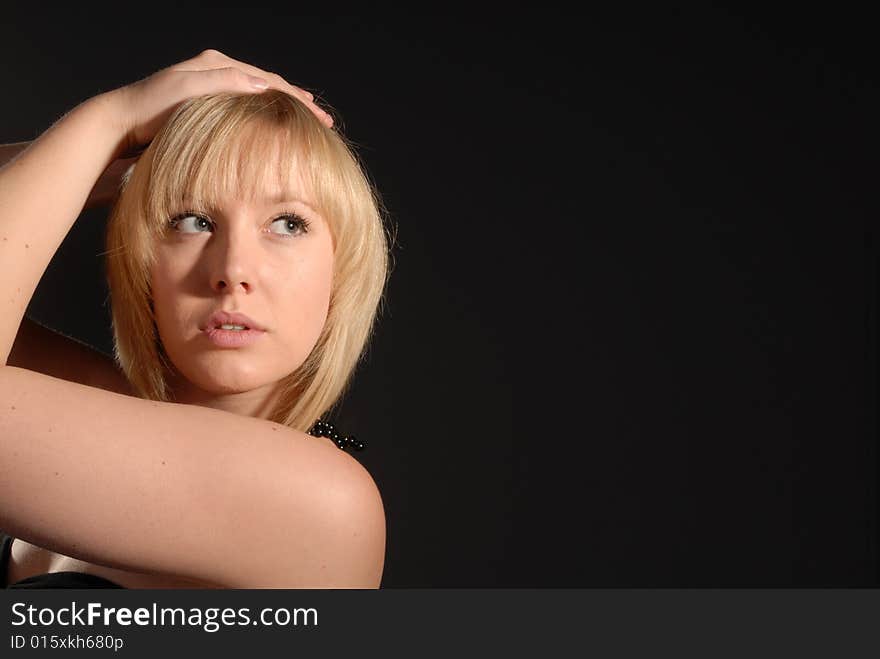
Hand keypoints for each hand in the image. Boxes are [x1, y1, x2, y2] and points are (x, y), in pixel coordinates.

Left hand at [105, 49, 332, 155]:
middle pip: (268, 84)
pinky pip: (246, 106)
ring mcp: (213, 88)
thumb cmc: (152, 108)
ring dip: (285, 107)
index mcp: (217, 64)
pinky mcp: (206, 105)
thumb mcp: (188, 89)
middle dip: (298, 101)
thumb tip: (264, 84)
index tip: (320, 115)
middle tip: (324, 119)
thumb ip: (226, 82)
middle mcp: (217, 71)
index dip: (297, 98)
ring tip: (308, 120)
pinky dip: (267, 114)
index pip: (268, 79)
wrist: (121, 123)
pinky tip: (274, 125)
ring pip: (259, 95)